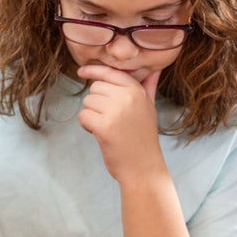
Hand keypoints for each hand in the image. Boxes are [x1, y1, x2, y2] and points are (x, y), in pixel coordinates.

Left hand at [76, 65, 163, 181]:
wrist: (143, 167)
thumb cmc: (143, 138)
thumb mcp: (150, 108)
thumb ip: (148, 87)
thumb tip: (154, 69)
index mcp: (137, 90)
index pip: (109, 72)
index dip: (93, 71)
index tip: (81, 71)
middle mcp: (127, 97)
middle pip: (95, 88)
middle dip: (96, 103)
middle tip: (109, 119)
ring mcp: (115, 111)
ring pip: (87, 102)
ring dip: (91, 116)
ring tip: (107, 128)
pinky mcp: (104, 126)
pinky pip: (83, 116)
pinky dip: (86, 126)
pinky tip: (99, 134)